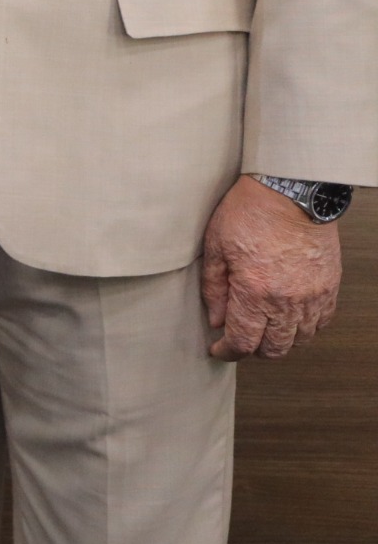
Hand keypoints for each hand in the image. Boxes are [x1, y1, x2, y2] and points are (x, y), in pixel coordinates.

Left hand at [202, 177, 342, 360]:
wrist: (292, 192)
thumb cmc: (250, 212)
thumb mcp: (215, 247)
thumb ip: (214, 288)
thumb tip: (216, 320)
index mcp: (254, 292)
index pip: (242, 341)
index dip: (227, 352)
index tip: (218, 350)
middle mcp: (287, 301)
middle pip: (274, 349)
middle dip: (253, 351)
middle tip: (239, 340)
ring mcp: (313, 296)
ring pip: (300, 340)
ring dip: (280, 341)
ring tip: (263, 329)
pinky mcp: (329, 288)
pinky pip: (321, 322)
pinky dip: (305, 328)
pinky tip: (290, 318)